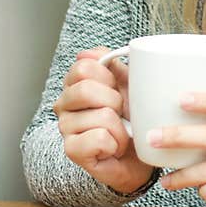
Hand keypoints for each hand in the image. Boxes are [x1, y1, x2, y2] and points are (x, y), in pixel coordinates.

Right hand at [53, 47, 155, 194]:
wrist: (141, 153)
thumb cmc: (132, 118)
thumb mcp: (128, 85)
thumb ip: (112, 65)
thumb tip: (87, 53)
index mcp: (76, 84)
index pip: (84, 66)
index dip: (108, 77)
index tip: (117, 89)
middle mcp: (64, 104)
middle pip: (85, 89)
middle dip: (115, 101)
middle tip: (120, 113)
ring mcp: (65, 128)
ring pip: (101, 115)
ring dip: (120, 126)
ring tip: (120, 132)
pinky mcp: (72, 150)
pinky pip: (99, 138)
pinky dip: (116, 143)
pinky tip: (113, 147)